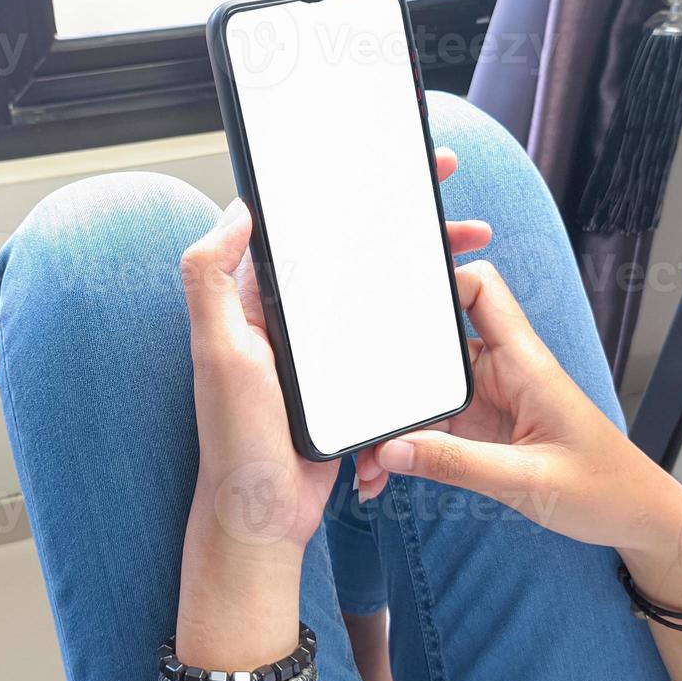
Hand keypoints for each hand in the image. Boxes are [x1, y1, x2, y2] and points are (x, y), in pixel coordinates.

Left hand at [178, 149, 491, 558]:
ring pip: (380, 289)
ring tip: (471, 242)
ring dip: (424, 263)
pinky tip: (457, 307)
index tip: (386, 165)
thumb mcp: (217, 351)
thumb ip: (210, 279)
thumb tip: (237, 212)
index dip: (340, 190)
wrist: (266, 515)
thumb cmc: (236, 438)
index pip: (301, 229)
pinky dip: (425, 316)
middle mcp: (291, 319)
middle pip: (353, 251)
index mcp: (257, 302)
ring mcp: (323, 351)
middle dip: (402, 219)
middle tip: (449, 196)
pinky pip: (391, 337)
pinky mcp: (350, 381)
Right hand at [355, 261, 681, 563]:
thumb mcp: (528, 481)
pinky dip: (406, 449)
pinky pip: (431, 428)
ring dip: (393, 426)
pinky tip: (386, 474)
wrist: (638, 519)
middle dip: (391, 380)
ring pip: (424, 395)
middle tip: (360, 417)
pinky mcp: (481, 430)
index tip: (392, 295)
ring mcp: (488, 401)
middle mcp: (503, 372)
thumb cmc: (605, 489)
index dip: (440, 279)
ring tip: (369, 468)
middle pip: (432, 347)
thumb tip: (392, 449)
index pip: (480, 290)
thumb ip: (457, 465)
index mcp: (525, 362)